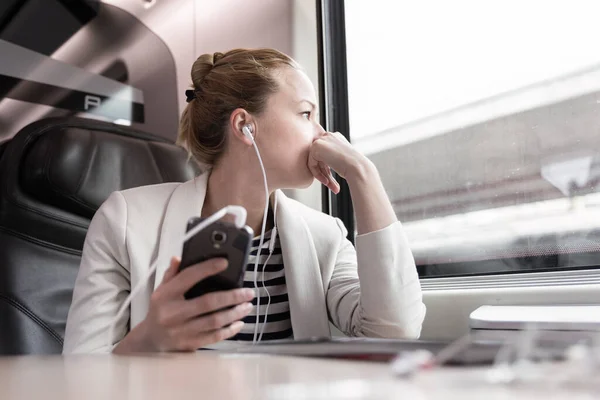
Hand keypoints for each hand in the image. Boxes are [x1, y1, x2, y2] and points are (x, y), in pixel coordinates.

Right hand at [136, 257, 253, 351]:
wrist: (150, 341)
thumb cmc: (161, 310)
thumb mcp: (161, 290)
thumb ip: (172, 274)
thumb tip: (179, 258)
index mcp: (165, 295)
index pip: (188, 277)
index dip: (207, 269)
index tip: (225, 262)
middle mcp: (173, 313)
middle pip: (208, 303)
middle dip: (232, 296)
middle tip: (249, 292)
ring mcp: (181, 331)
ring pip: (214, 321)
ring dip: (235, 313)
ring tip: (248, 306)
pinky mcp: (189, 344)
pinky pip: (214, 337)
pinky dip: (229, 330)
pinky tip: (239, 323)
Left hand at [308, 131, 369, 192]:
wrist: (358, 167)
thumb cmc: (354, 167)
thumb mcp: (342, 159)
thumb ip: (331, 158)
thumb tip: (319, 165)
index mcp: (336, 137)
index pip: (324, 153)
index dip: (326, 168)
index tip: (331, 179)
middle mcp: (328, 135)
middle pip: (319, 157)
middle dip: (323, 171)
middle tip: (331, 184)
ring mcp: (322, 140)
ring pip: (315, 161)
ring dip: (321, 174)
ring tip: (330, 185)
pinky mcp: (316, 147)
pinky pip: (311, 164)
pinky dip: (317, 174)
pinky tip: (326, 181)